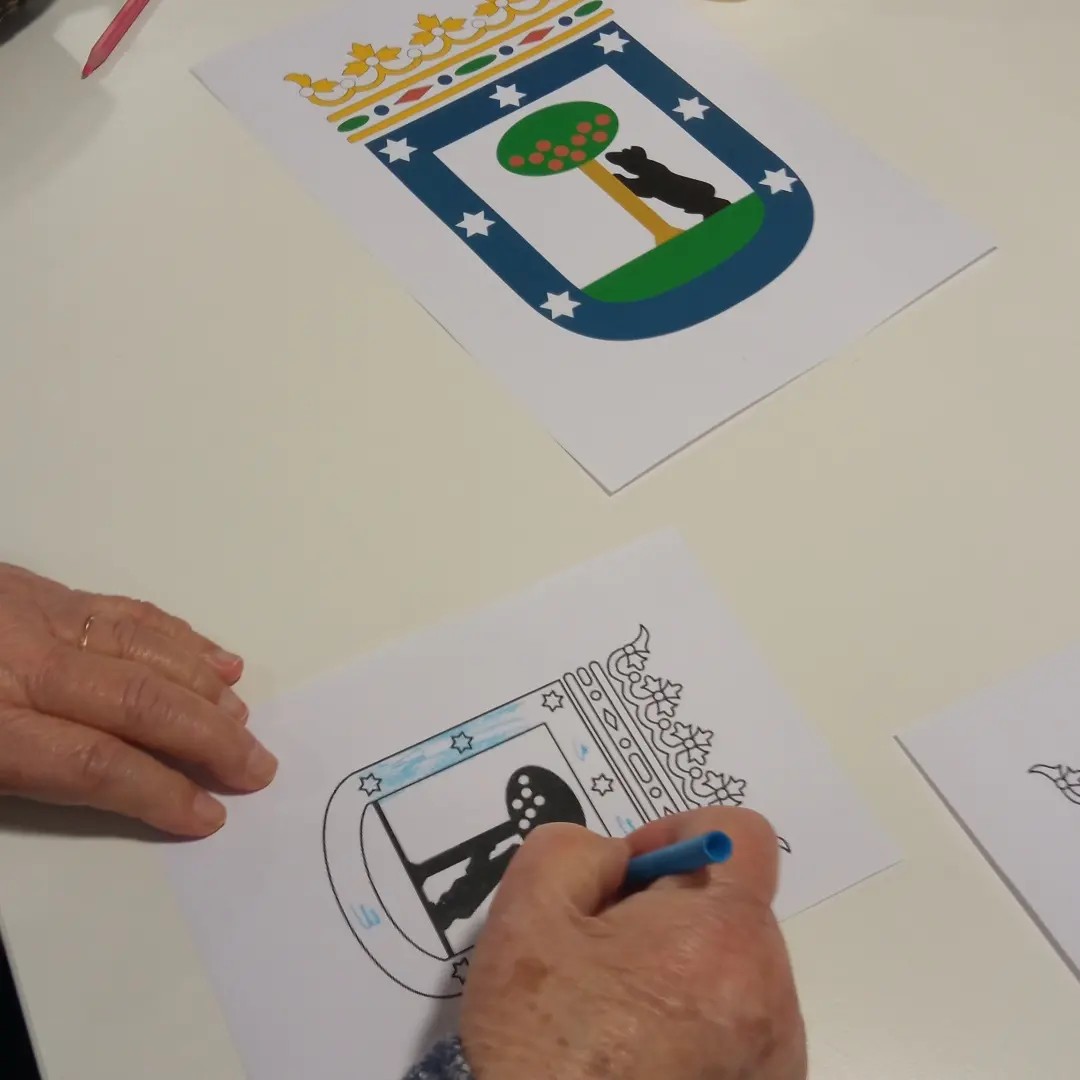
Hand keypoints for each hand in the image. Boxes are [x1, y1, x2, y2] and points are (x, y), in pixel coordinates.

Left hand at [0, 563, 275, 835]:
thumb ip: (31, 774)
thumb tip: (127, 785)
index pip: (97, 764)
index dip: (163, 792)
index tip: (209, 815)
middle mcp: (24, 665)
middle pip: (139, 703)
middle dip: (209, 740)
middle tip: (257, 767)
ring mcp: (38, 618)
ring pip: (145, 650)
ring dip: (205, 688)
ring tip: (242, 722)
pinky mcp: (45, 588)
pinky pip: (128, 610)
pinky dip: (181, 637)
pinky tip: (218, 661)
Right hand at [462, 808, 805, 1079]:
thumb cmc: (542, 1044)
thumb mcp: (527, 913)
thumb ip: (573, 849)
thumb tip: (618, 860)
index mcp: (723, 936)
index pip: (740, 834)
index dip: (680, 831)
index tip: (631, 870)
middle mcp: (771, 993)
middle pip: (732, 904)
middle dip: (670, 905)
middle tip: (603, 946)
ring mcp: (777, 1055)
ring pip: (734, 964)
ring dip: (683, 962)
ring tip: (616, 1006)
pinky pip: (739, 1021)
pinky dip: (697, 1016)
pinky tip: (640, 1049)